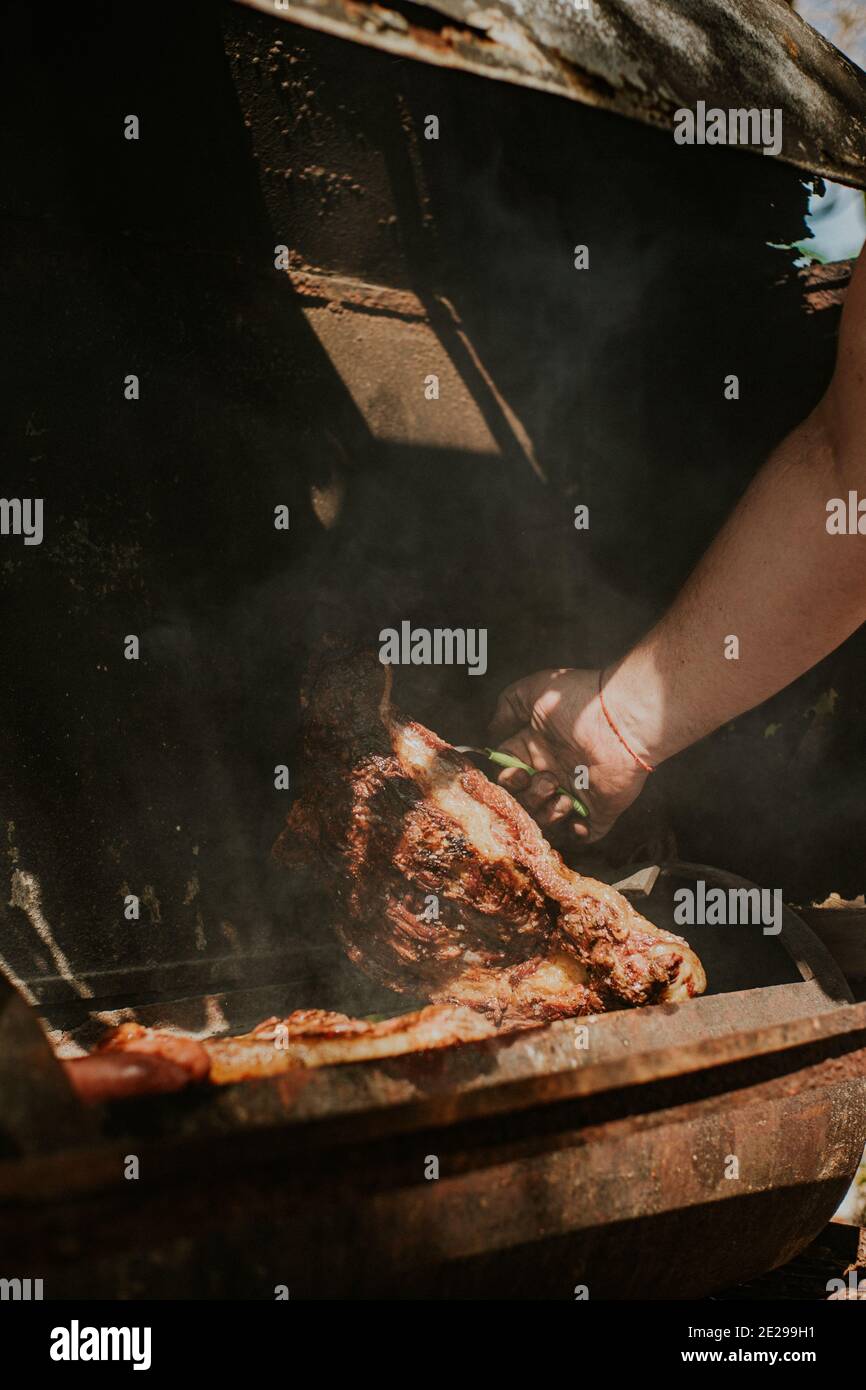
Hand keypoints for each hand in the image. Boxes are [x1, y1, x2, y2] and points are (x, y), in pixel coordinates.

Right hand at [489, 668, 648, 843]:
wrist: (623, 719)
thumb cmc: (579, 701)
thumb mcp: (533, 691)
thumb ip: (506, 707)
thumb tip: (491, 732)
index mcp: (536, 749)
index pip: (509, 773)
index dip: (507, 779)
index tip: (517, 773)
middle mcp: (553, 772)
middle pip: (524, 800)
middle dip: (527, 797)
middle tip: (546, 781)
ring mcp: (577, 792)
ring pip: (546, 820)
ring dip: (546, 813)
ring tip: (563, 797)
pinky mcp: (599, 810)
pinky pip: (582, 835)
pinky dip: (574, 833)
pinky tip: (575, 815)